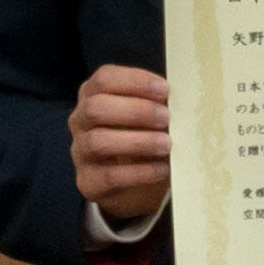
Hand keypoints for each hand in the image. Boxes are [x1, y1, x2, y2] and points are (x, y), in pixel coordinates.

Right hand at [70, 61, 169, 225]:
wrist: (131, 185)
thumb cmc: (140, 138)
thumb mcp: (144, 117)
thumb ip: (156, 105)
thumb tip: (184, 100)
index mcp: (93, 96)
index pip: (104, 79)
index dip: (134, 81)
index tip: (165, 90)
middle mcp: (80, 121)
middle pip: (96, 108)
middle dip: (135, 110)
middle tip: (166, 117)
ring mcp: (80, 152)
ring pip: (98, 141)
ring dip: (138, 141)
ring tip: (166, 144)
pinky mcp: (88, 181)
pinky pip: (110, 176)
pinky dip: (140, 172)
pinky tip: (162, 169)